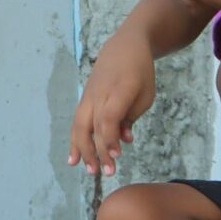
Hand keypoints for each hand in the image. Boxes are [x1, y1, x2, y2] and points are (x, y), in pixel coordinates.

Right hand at [70, 34, 158, 174]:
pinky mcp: (85, 100)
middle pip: (93, 125)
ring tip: (90, 171)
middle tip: (107, 173)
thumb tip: (122, 141)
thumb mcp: (146, 94)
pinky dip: (76, 142)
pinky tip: (74, 160)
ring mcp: (90, 96)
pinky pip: (78, 123)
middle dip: (99, 151)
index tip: (117, 156)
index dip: (110, 137)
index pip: (109, 117)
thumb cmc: (140, 72)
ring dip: (83, 150)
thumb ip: (132, 118)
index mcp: (121, 89)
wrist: (123, 47)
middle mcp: (101, 93)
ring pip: (81, 125)